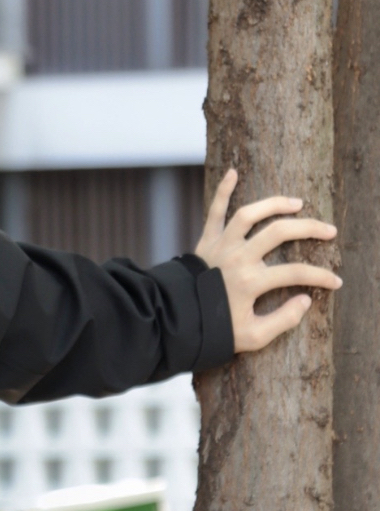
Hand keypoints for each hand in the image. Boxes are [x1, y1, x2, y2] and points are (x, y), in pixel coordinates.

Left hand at [193, 168, 340, 352]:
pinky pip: (214, 211)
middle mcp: (237, 259)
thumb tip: (306, 300)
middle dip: (309, 229)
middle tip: (329, 231)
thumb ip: (283, 321)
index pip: (296, 273)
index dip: (320, 277)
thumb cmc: (214, 331)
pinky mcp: (205, 241)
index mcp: (250, 283)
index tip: (335, 282)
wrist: (175, 321)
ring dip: (275, 205)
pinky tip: (234, 172)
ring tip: (297, 204)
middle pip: (279, 232)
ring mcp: (220, 246)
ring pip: (250, 214)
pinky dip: (223, 191)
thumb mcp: (252, 337)